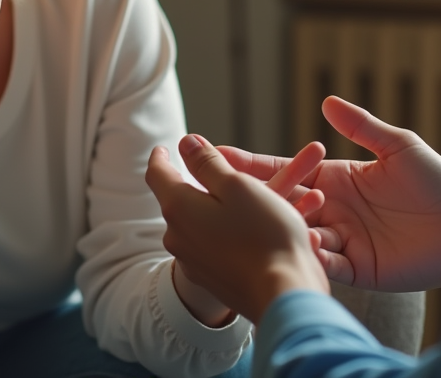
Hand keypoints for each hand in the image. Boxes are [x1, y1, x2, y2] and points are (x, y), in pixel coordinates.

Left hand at [146, 134, 329, 322]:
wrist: (283, 296)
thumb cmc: (265, 235)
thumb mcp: (238, 186)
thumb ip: (208, 163)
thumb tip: (186, 143)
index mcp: (178, 207)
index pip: (157, 174)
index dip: (161, 156)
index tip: (164, 149)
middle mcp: (177, 237)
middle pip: (179, 200)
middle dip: (196, 182)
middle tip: (215, 170)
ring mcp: (193, 261)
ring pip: (199, 223)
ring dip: (217, 208)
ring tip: (246, 199)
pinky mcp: (212, 279)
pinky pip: (215, 245)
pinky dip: (228, 231)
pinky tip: (254, 230)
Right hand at [221, 96, 440, 291]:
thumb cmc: (438, 185)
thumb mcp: (400, 147)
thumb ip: (364, 127)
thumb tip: (327, 101)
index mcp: (337, 179)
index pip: (287, 169)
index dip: (253, 163)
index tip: (218, 154)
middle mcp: (333, 210)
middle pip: (283, 204)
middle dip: (252, 197)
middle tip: (219, 191)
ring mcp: (342, 241)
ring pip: (297, 235)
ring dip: (281, 227)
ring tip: (263, 218)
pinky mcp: (356, 268)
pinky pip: (325, 263)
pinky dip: (310, 255)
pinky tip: (302, 244)